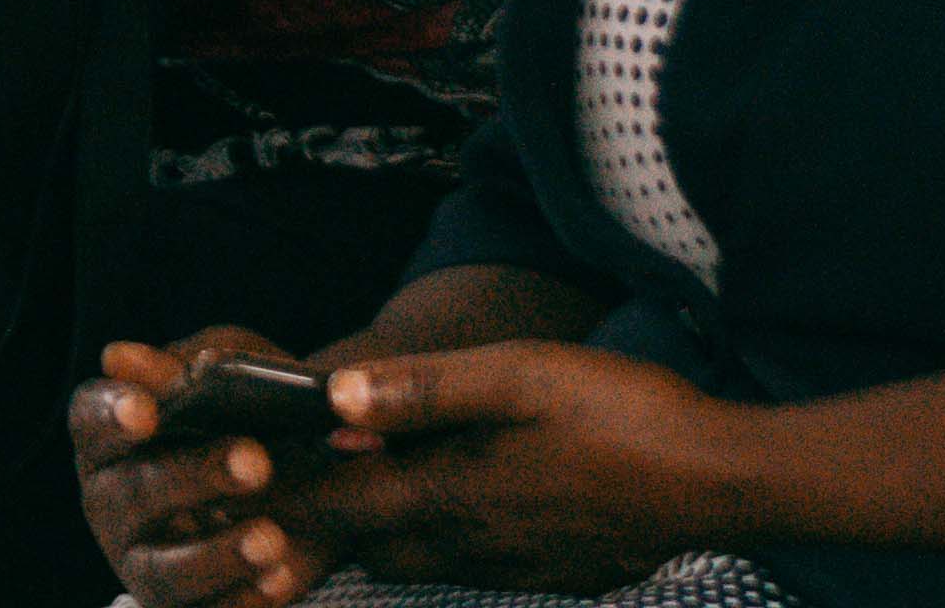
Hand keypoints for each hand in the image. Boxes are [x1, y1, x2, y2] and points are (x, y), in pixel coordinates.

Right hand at [76, 326, 347, 600]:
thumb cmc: (243, 419)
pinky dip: (239, 599)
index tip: (147, 410)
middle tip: (256, 462)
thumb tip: (122, 357)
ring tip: (271, 538)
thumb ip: (186, 367)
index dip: (112, 414)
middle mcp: (113, 503)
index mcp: (112, 438)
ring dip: (217, 555)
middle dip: (194, 476)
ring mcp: (142, 563)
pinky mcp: (178, 607)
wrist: (300, 494)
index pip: (90, 419)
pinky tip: (277, 579)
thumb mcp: (229, 378)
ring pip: (163, 570)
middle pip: (134, 492)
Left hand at [203, 341, 763, 598]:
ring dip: (370, 527)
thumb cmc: (624, 416)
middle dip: (313, 519)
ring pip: (408, 553)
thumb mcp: (520, 377)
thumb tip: (335, 398)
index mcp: (448, 495)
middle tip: (265, 492)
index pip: (335, 507)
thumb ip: (423, 390)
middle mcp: (464, 544)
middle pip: (363, 540)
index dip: (278, 498)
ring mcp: (505, 563)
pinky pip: (458, 559)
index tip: (225, 487)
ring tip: (337, 493)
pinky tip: (438, 504)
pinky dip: (426, 537)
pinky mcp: (541, 567)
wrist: (719, 484)